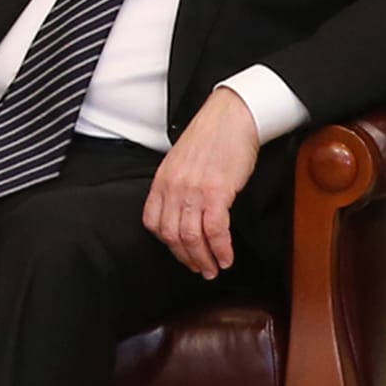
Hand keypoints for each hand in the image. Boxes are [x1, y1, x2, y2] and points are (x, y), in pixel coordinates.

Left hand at [144, 87, 259, 279]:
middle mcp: (173, 187)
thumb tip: (184, 210)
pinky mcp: (217, 192)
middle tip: (201, 269)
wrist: (232, 116)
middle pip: (172, 235)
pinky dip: (221, 249)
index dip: (167, 244)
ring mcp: (193, 190)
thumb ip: (178, 185)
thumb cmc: (212, 137)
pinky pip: (215, 230)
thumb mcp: (182, 161)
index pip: (153, 222)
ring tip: (215, 268)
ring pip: (191, 237)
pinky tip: (227, 257)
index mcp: (162, 180)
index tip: (181, 253)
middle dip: (187, 258)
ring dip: (204, 259)